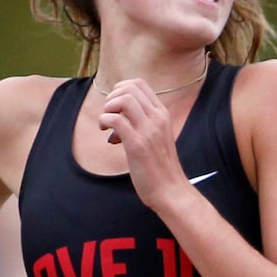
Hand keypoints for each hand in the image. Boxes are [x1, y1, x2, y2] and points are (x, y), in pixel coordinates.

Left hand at [96, 78, 190, 213]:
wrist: (172, 192)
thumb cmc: (161, 168)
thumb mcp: (158, 139)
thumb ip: (143, 125)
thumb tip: (117, 120)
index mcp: (163, 115)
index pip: (139, 84)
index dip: (121, 90)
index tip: (116, 107)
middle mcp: (158, 119)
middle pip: (129, 87)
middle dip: (112, 97)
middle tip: (109, 114)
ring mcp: (149, 130)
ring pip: (123, 99)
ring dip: (108, 107)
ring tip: (107, 123)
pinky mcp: (137, 144)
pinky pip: (115, 119)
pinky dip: (104, 122)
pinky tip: (106, 133)